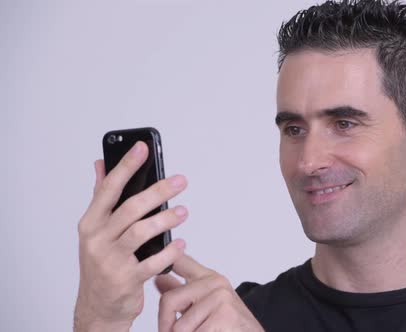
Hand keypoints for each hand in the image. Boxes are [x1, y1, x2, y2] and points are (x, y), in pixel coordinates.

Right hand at [74, 141, 187, 331]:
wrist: (99, 306)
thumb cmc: (102, 263)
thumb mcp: (96, 230)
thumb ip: (101, 197)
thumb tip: (101, 163)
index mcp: (90, 222)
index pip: (109, 188)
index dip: (126, 166)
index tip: (143, 148)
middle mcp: (97, 239)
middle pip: (129, 208)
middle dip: (157, 192)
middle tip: (179, 181)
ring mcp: (110, 261)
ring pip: (140, 233)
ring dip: (165, 220)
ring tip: (183, 211)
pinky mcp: (125, 280)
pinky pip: (151, 263)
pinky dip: (168, 252)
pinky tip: (180, 243)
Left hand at [155, 254, 263, 331]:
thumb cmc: (228, 327)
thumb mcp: (203, 307)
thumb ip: (181, 294)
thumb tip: (159, 279)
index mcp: (209, 278)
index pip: (180, 261)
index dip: (165, 259)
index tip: (154, 259)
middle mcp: (215, 283)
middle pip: (168, 300)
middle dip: (167, 325)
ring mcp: (221, 297)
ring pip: (178, 326)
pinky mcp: (225, 314)